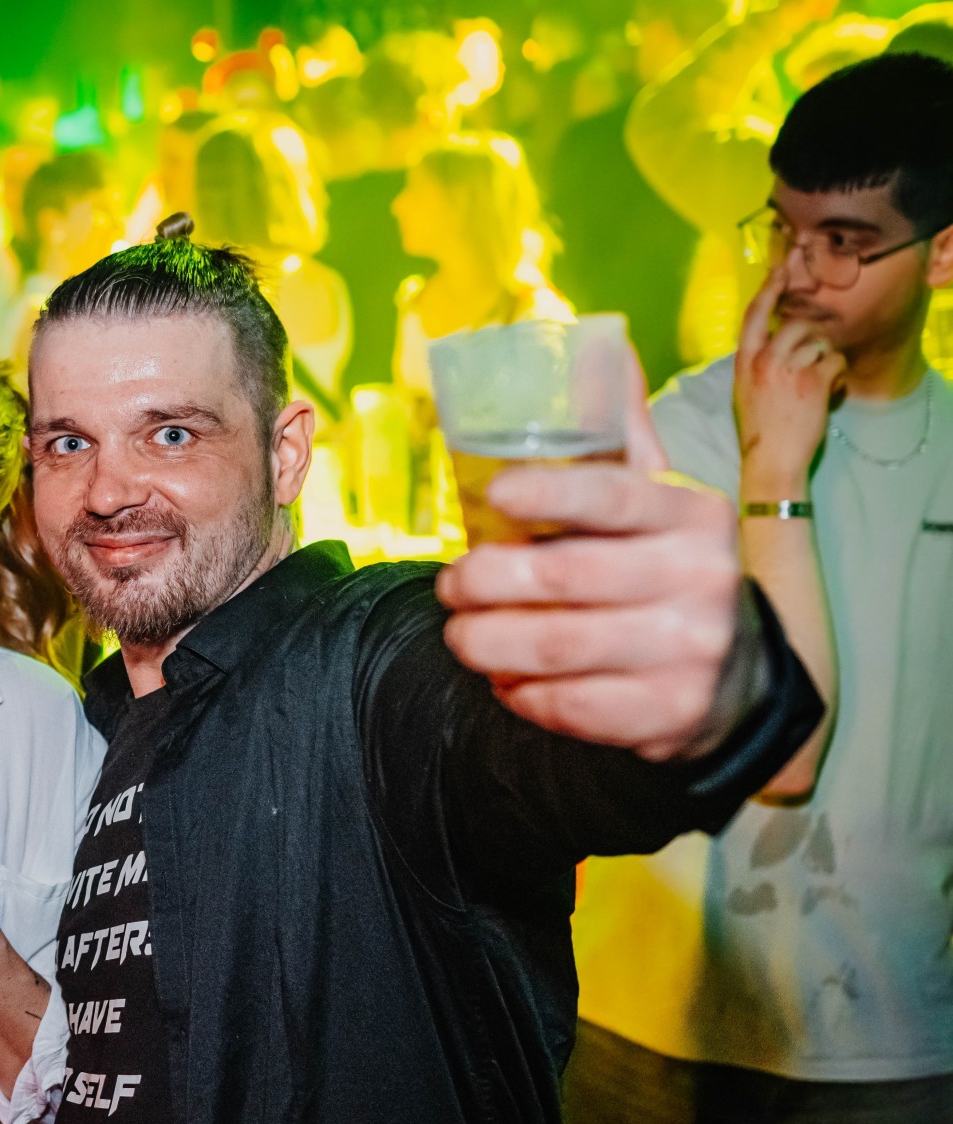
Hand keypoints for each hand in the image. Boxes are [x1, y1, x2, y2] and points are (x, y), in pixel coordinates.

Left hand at [435, 344, 752, 760]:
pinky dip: (525, 695)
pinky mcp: (671, 712)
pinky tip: (505, 682)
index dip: (548, 491)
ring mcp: (691, 649)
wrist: (739, 676)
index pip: (613, 496)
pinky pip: (574, 706)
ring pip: (559, 645)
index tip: (493, 493)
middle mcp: (701, 578)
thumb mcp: (662, 500)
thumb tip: (598, 347)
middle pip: (566, 577)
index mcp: (693, 514)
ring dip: (489, 642)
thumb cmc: (670, 569)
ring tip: (459, 636)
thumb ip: (623, 435)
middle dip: (486, 583)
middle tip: (448, 586)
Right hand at [734, 264, 844, 500]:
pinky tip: (828, 393)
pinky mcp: (813, 381)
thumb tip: (778, 340)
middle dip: (812, 337)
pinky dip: (838, 376)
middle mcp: (764, 360)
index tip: (782, 270)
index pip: (755, 315)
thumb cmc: (759, 431)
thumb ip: (758, 363)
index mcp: (743, 362)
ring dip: (825, 360)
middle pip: (797, 325)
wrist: (771, 460)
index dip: (769, 289)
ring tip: (818, 383)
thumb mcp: (745, 391)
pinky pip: (835, 361)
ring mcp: (789, 369)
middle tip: (813, 360)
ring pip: (820, 342)